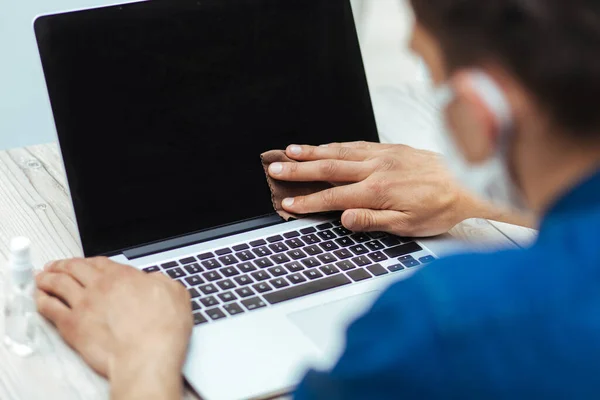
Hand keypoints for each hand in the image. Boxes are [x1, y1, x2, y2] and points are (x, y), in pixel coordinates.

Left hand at [36, 257, 191, 396]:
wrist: (146, 356)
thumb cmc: (162, 330)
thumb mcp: (175, 294)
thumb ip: (162, 281)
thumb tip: (156, 280)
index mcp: (124, 276)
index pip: (100, 262)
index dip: (87, 261)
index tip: (83, 263)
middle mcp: (100, 286)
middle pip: (74, 268)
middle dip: (62, 264)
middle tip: (55, 265)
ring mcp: (83, 304)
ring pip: (57, 283)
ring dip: (47, 278)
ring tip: (42, 278)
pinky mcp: (71, 325)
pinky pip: (49, 308)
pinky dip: (42, 301)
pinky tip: (40, 300)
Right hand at [267, 141, 483, 236]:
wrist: (468, 183)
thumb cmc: (440, 207)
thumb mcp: (408, 225)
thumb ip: (373, 220)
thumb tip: (343, 217)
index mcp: (377, 191)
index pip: (333, 196)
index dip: (307, 201)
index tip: (288, 204)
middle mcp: (375, 169)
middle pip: (328, 168)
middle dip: (298, 170)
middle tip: (274, 169)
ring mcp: (382, 155)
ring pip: (339, 152)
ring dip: (312, 151)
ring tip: (289, 151)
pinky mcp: (389, 148)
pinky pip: (356, 143)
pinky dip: (336, 144)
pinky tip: (324, 145)